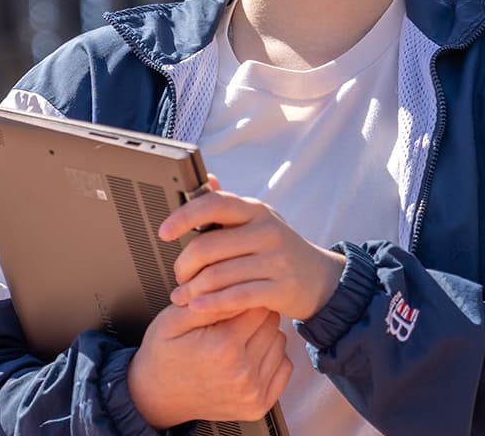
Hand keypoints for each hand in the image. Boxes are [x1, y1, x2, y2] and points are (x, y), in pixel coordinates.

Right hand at [126, 303, 291, 427]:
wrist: (156, 396)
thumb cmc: (163, 354)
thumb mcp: (173, 319)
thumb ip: (206, 302)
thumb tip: (234, 286)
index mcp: (223, 347)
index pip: (257, 304)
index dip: (244, 296)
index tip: (231, 298)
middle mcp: (243, 372)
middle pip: (272, 322)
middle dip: (255, 314)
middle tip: (232, 318)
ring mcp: (252, 392)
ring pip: (280, 342)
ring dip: (264, 335)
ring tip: (238, 337)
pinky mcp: (258, 405)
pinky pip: (284, 367)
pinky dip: (271, 358)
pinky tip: (249, 356)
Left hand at [159, 174, 346, 321]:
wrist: (321, 279)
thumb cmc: (280, 250)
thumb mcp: (259, 221)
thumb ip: (230, 206)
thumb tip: (208, 177)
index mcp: (256, 210)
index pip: (214, 204)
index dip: (184, 216)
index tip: (164, 232)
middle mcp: (266, 230)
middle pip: (208, 246)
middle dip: (184, 265)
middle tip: (178, 277)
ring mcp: (275, 260)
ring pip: (219, 274)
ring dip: (193, 290)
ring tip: (182, 297)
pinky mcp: (280, 288)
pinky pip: (236, 296)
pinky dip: (212, 304)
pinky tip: (198, 307)